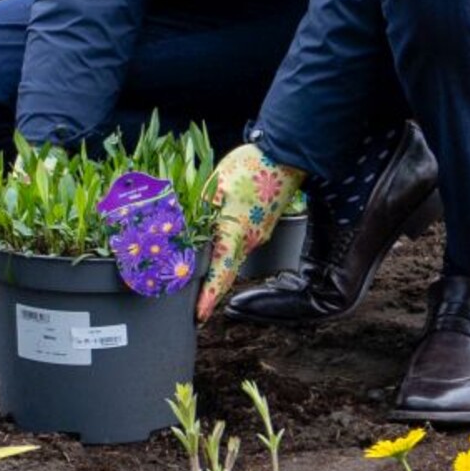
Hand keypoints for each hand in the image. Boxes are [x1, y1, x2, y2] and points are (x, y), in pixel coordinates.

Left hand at [193, 144, 306, 323]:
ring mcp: (260, 232)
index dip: (209, 297)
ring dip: (219, 267)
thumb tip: (184, 229)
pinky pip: (244, 242)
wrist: (285, 154)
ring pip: (235, 256)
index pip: (220, 275)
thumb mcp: (214, 188)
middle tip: (196, 304)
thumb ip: (199, 212)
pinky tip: (219, 243)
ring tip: (200, 275)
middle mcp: (251, 239)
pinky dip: (229, 250)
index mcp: (236, 234)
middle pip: (227, 271)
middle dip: (212, 288)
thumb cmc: (251, 168)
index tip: (199, 316)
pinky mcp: (264, 223)